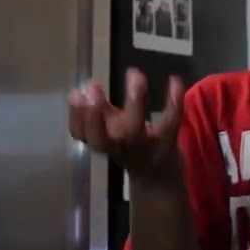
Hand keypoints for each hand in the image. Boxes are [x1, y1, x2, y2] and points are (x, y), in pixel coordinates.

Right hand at [67, 68, 184, 179]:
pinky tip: (174, 79)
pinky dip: (173, 100)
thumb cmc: (129, 145)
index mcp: (104, 143)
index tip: (76, 93)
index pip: (82, 136)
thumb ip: (99, 111)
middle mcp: (120, 150)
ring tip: (134, 73)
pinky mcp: (168, 143)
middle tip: (92, 86)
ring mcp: (143, 149)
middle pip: (102, 141)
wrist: (158, 177)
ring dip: (134, 101)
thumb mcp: (110, 130)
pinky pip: (170, 122)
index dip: (76, 117)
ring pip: (136, 129)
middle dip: (94, 115)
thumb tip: (86, 87)